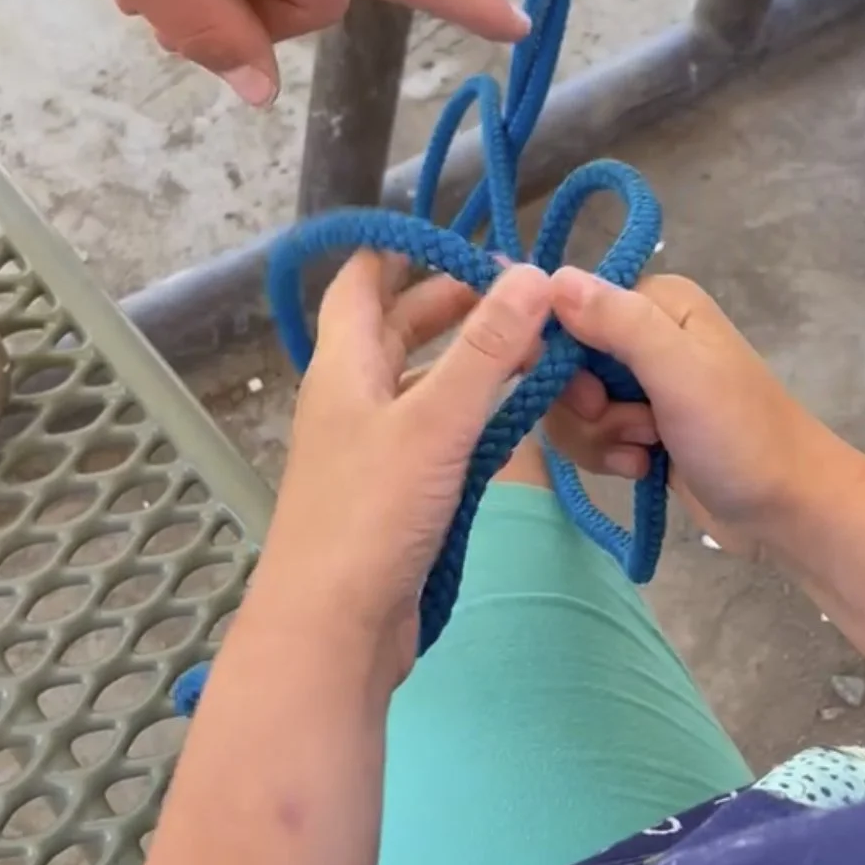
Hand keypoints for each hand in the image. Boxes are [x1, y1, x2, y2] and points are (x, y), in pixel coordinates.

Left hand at [249, 254, 551, 687]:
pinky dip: (472, 417)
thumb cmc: (371, 514)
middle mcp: (351, 400)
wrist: (332, 630)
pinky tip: (515, 420)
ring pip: (419, 385)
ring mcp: (371, 450)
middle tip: (518, 292)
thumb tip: (532, 274)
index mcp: (344, 367)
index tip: (462, 234)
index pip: (360, 283)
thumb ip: (485, 350)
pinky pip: (434, 436)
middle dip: (452, 305)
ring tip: (532, 348)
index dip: (401, 249)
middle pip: (394, 331)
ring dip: (469, 363)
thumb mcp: (435, 422)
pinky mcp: (394, 496)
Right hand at [547, 267, 830, 556]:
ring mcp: (640, 384)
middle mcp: (643, 334)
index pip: (568, 309)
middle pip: (564, 363)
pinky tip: (643, 468)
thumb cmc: (740, 435)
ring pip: (571, 406)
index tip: (591, 397)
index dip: (562, 356)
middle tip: (634, 428)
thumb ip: (618, 322)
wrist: (786, 510)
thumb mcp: (680, 372)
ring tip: (645, 451)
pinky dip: (608, 456)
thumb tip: (552, 278)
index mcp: (656, 302)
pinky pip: (588, 434)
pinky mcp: (638, 427)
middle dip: (586, 408)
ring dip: (599, 437)